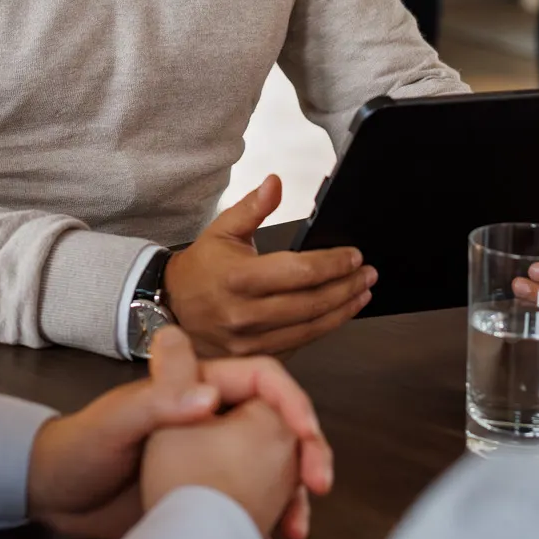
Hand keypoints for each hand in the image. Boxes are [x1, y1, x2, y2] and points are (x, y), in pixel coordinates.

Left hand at [26, 327, 333, 538]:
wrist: (55, 499)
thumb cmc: (78, 448)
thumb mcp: (115, 422)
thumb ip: (157, 402)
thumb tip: (210, 396)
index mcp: (197, 387)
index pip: (262, 380)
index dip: (292, 403)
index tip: (307, 437)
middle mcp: (213, 418)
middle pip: (277, 426)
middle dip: (306, 454)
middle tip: (318, 486)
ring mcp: (213, 458)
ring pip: (271, 470)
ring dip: (291, 497)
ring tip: (295, 531)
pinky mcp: (205, 496)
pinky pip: (247, 508)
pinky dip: (263, 529)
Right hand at [166, 175, 375, 356]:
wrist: (171, 306)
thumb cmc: (201, 268)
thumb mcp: (222, 230)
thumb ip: (252, 207)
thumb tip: (276, 182)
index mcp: (238, 278)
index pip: (298, 272)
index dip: (332, 264)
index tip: (354, 256)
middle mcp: (244, 313)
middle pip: (310, 303)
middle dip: (346, 287)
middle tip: (368, 274)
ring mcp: (249, 340)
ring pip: (309, 328)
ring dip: (342, 311)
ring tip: (362, 293)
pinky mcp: (254, 355)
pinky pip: (297, 344)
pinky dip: (322, 329)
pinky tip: (337, 314)